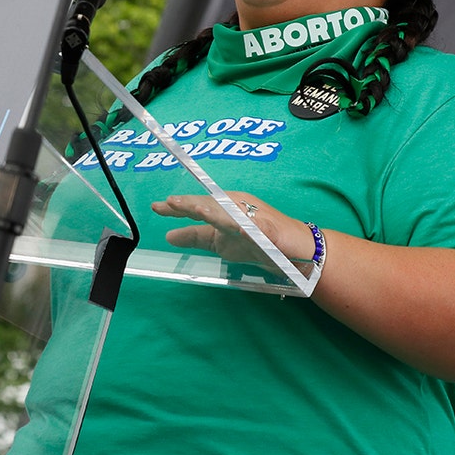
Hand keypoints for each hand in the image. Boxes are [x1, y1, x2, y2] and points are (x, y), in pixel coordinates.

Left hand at [150, 192, 310, 265]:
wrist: (297, 251)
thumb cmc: (257, 243)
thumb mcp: (220, 242)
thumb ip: (196, 236)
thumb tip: (168, 236)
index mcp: (224, 207)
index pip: (199, 205)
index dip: (179, 206)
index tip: (157, 206)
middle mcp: (238, 207)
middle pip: (212, 204)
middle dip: (193, 204)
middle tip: (171, 203)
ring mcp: (255, 218)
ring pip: (232, 213)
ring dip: (216, 211)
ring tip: (196, 210)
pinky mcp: (271, 232)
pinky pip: (258, 229)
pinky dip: (249, 228)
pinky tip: (239, 229)